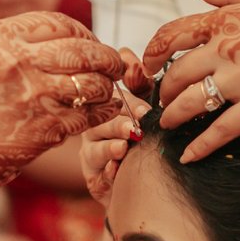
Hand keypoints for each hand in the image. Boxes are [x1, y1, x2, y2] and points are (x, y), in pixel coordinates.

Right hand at [0, 12, 123, 189]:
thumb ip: (25, 44)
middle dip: (107, 58)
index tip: (92, 41)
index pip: (60, 24)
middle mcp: (19, 60)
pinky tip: (106, 110)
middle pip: (83, 50)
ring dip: (107, 87)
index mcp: (3, 38)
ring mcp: (34, 94)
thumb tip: (77, 41)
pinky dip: (105, 111)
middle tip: (115, 65)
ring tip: (108, 90)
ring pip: (91, 82)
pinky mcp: (47, 126)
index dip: (85, 32)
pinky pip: (90, 114)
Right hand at [79, 82, 149, 205]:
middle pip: (98, 126)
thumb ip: (139, 83)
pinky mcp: (95, 183)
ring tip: (122, 148)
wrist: (148, 181)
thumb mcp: (143, 108)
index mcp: (104, 112)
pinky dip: (107, 174)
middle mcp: (93, 134)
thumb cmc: (144, 140)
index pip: (109, 103)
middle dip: (117, 126)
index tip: (144, 111)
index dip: (127, 105)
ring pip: (94, 152)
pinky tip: (116, 171)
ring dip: (109, 149)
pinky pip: (98, 178)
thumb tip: (128, 57)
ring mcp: (91, 159)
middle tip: (134, 129)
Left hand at [142, 0, 239, 161]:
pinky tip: (187, 156)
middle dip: (164, 90)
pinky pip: (222, 129)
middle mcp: (226, 49)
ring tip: (168, 125)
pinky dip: (201, 146)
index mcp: (225, 20)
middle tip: (162, 101)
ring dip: (174, 116)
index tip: (149, 62)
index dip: (154, 51)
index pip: (173, 34)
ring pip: (191, 102)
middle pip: (177, 74)